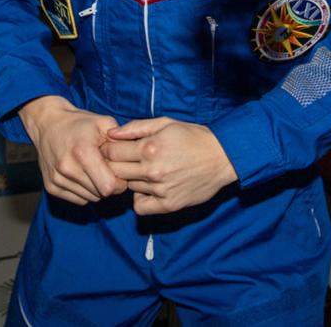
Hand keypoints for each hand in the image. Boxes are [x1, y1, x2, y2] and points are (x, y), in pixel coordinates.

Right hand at [19, 96, 127, 204]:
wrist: (48, 124)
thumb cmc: (79, 123)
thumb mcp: (104, 123)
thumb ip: (122, 141)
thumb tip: (134, 159)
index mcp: (83, 152)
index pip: (109, 186)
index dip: (120, 182)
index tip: (119, 171)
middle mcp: (68, 168)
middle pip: (101, 194)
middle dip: (109, 185)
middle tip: (108, 170)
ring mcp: (58, 179)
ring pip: (90, 199)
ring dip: (97, 189)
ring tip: (95, 170)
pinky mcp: (51, 187)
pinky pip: (78, 200)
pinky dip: (85, 191)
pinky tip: (84, 175)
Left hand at [102, 117, 238, 214]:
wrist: (222, 157)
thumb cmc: (193, 137)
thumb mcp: (165, 123)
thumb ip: (135, 127)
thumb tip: (111, 133)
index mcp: (149, 147)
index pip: (112, 152)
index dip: (109, 149)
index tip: (114, 149)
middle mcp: (152, 170)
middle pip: (115, 171)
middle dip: (115, 165)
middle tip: (125, 161)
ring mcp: (160, 189)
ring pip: (128, 187)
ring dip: (131, 180)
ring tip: (145, 171)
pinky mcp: (169, 204)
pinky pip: (140, 207)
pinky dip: (140, 199)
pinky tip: (148, 189)